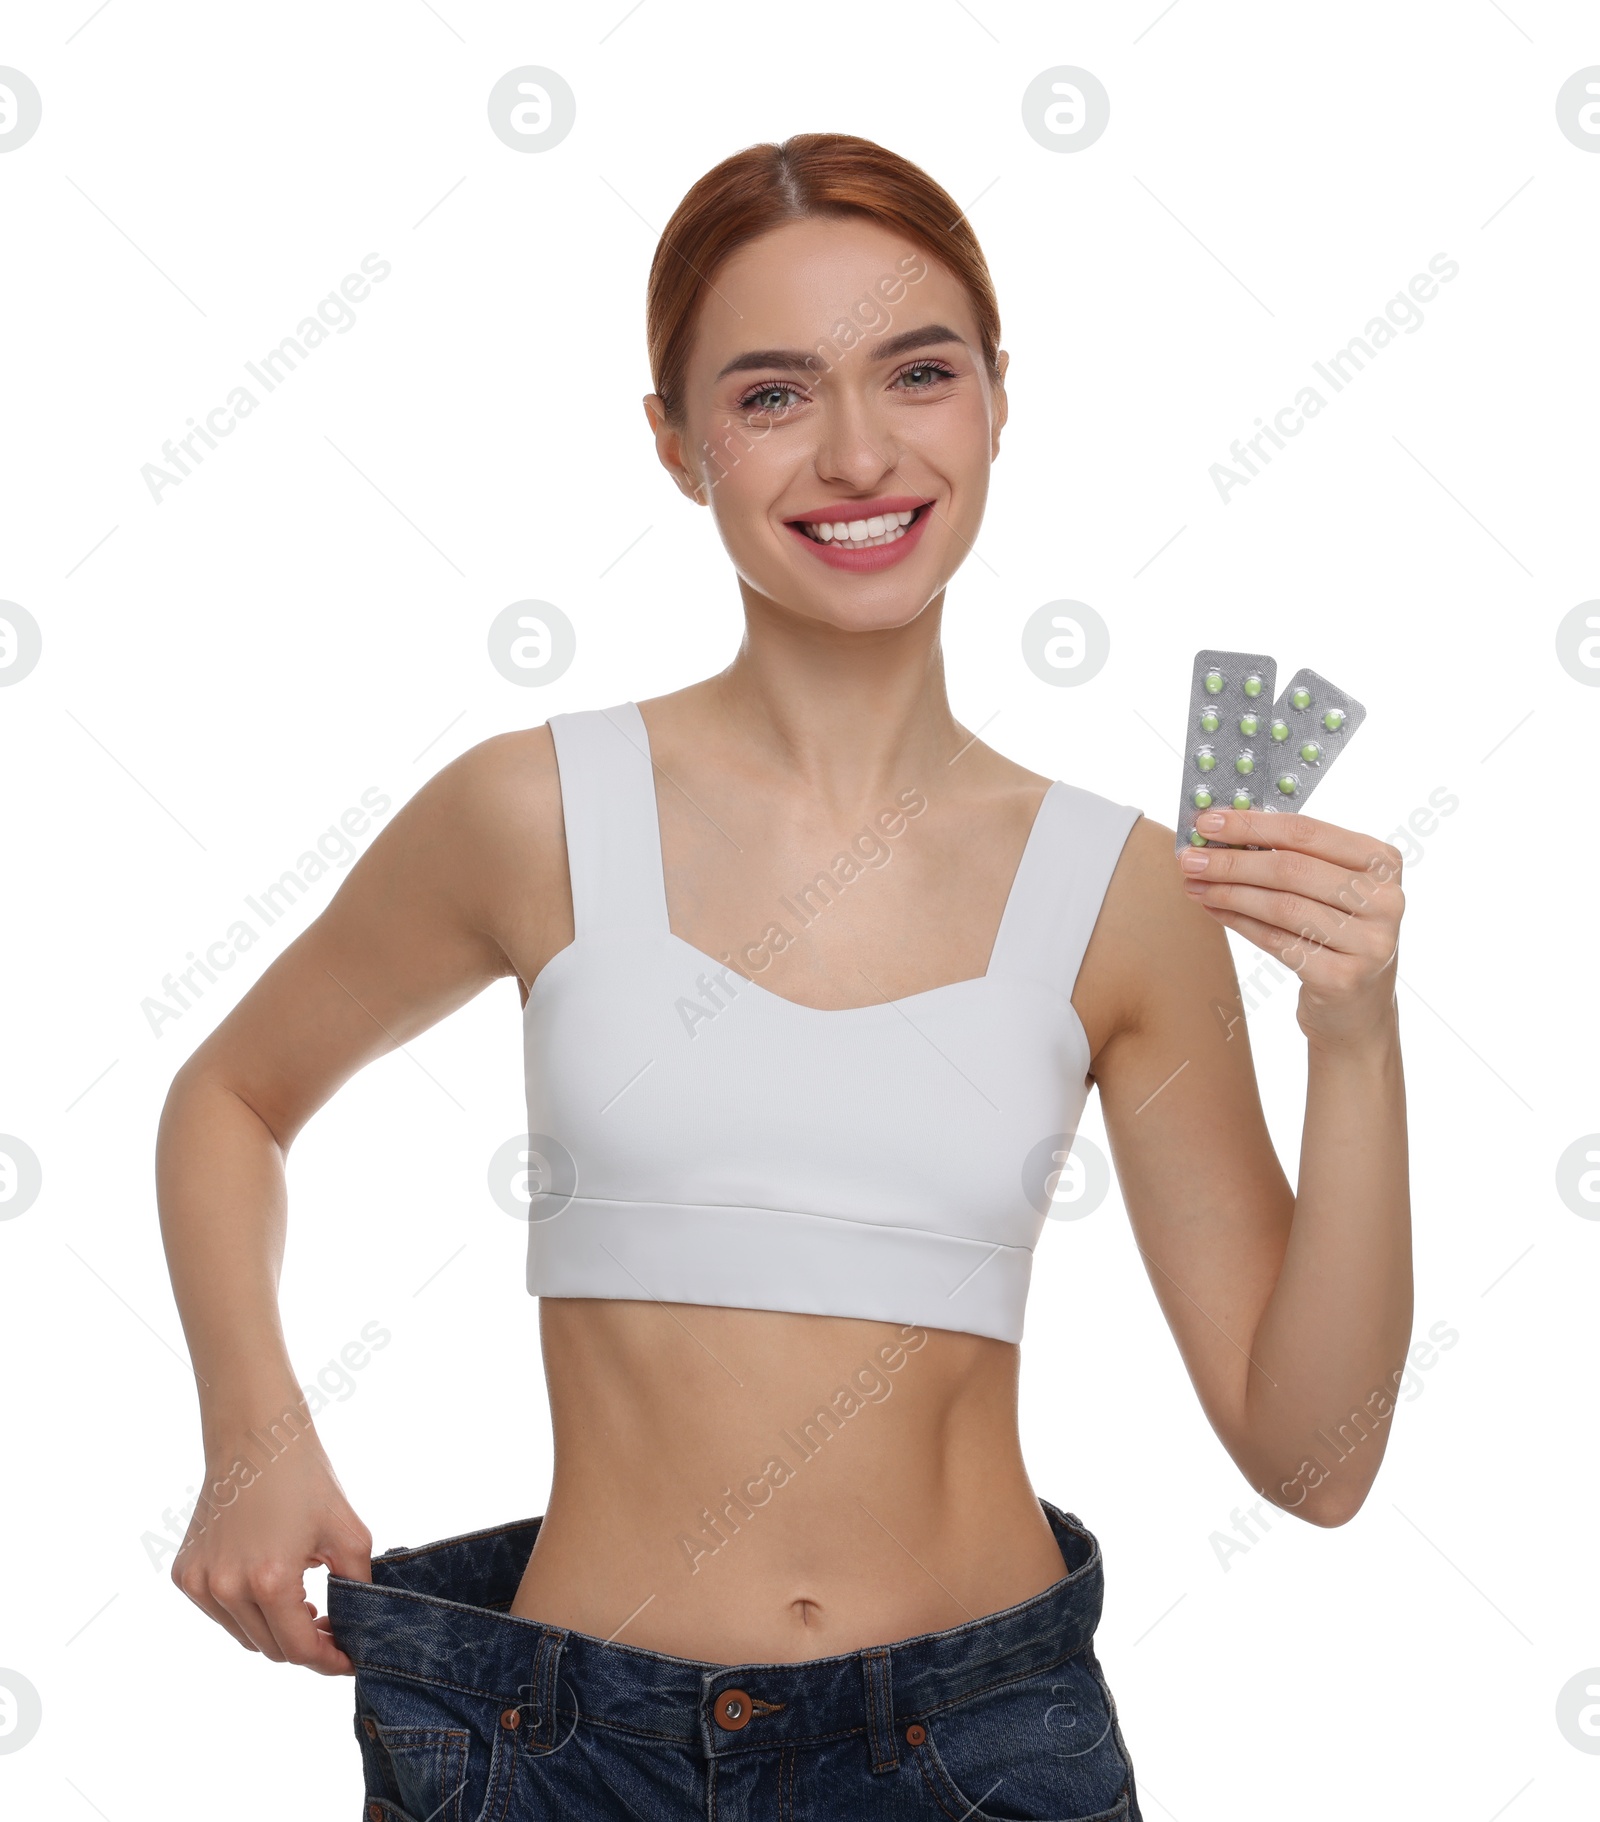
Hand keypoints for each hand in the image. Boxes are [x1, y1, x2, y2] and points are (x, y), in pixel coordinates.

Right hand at [171, 1427, 371, 1675]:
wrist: (256, 1438)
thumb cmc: (306, 1480)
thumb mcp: (349, 1533)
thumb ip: (358, 1587)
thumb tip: (361, 1627)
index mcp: (269, 1581)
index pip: (299, 1650)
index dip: (329, 1661)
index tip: (349, 1660)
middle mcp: (226, 1588)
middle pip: (271, 1649)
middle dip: (306, 1645)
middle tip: (332, 1627)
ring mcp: (200, 1583)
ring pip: (244, 1636)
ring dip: (276, 1630)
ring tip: (305, 1604)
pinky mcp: (185, 1574)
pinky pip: (222, 1613)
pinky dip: (247, 1611)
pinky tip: (272, 1586)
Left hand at [1177, 808, 1403, 1048]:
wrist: (1358, 1007)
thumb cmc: (1336, 932)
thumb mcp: (1331, 887)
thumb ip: (1290, 856)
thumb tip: (1220, 833)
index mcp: (1382, 862)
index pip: (1308, 832)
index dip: (1252, 824)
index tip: (1208, 821)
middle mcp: (1385, 899)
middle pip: (1291, 869)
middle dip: (1232, 861)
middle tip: (1188, 858)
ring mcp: (1369, 942)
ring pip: (1281, 906)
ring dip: (1228, 893)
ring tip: (1194, 885)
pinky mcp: (1343, 978)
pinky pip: (1277, 942)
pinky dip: (1239, 923)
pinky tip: (1213, 910)